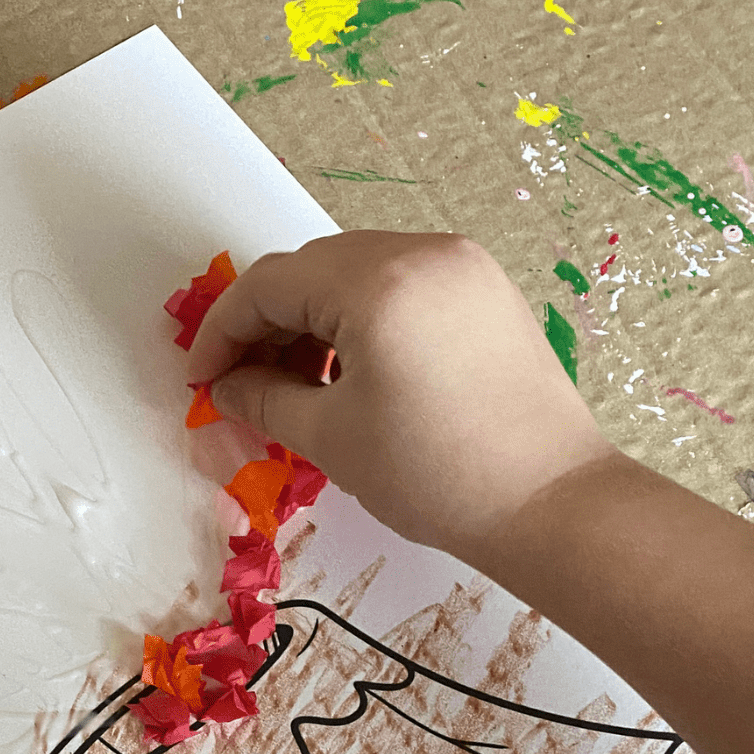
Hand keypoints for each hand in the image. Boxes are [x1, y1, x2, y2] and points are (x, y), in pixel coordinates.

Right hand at [187, 230, 616, 563]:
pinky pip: (403, 284)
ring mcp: (462, 266)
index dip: (223, 330)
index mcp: (377, 282)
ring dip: (315, 320)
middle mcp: (422, 253)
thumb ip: (264, 399)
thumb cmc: (436, 476)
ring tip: (302, 388)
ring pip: (358, 272)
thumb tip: (227, 386)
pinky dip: (364, 318)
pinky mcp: (487, 290)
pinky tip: (355, 375)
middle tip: (245, 385)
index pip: (270, 284)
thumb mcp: (332, 438)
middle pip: (314, 269)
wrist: (549, 500)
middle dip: (268, 323)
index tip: (203, 378)